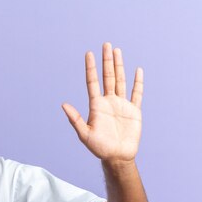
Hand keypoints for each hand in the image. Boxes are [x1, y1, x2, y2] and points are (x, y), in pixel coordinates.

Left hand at [62, 42, 143, 163]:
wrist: (117, 157)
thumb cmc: (99, 148)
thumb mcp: (84, 134)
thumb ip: (75, 119)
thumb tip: (63, 104)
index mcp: (96, 105)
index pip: (92, 82)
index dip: (91, 68)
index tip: (89, 53)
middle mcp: (108, 102)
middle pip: (107, 77)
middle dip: (107, 61)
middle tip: (105, 44)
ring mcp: (121, 105)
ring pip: (120, 80)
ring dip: (119, 66)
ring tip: (117, 51)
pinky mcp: (134, 111)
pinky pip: (136, 94)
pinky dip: (138, 82)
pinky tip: (137, 71)